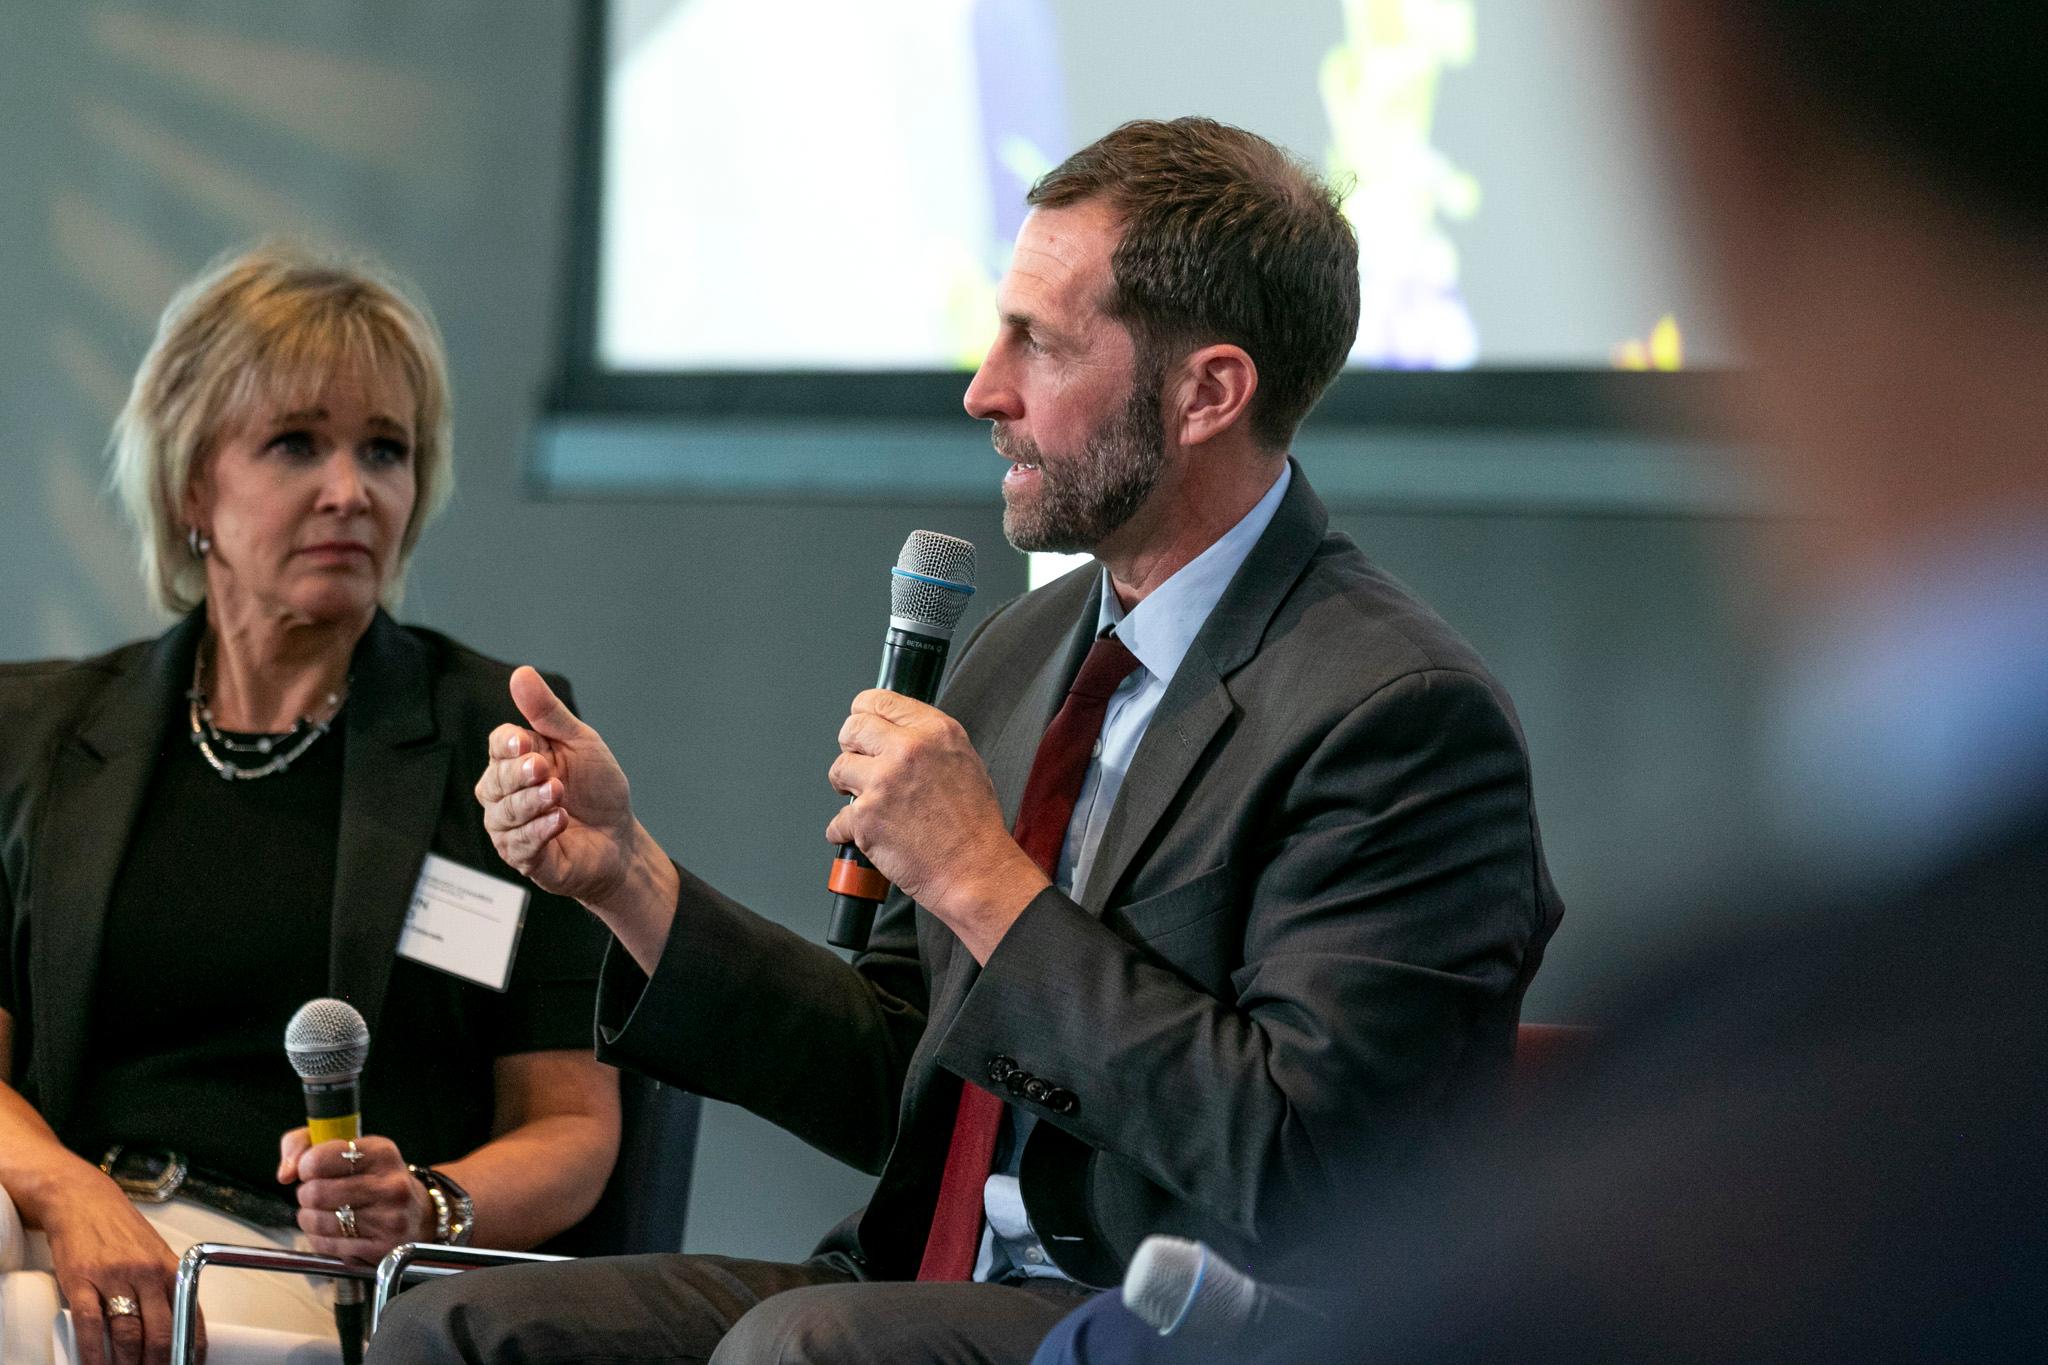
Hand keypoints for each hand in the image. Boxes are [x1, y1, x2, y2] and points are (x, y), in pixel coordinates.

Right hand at [41, 1171, 203, 1364]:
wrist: (83, 1200)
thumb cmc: (120, 1229)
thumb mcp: (155, 1254)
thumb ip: (166, 1286)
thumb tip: (178, 1324)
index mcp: (170, 1268)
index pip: (189, 1316)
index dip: (190, 1349)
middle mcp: (146, 1273)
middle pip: (161, 1331)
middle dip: (160, 1362)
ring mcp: (114, 1277)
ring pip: (127, 1333)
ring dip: (128, 1364)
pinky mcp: (81, 1280)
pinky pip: (90, 1325)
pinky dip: (93, 1353)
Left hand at [277, 1130, 432, 1263]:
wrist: (417, 1214)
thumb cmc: (374, 1178)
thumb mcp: (348, 1147)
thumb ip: (305, 1144)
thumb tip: (285, 1172)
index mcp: (382, 1153)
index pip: (320, 1159)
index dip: (305, 1166)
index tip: (310, 1170)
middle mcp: (390, 1185)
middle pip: (316, 1192)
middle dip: (307, 1194)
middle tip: (317, 1193)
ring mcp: (389, 1218)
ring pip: (319, 1221)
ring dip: (310, 1218)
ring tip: (322, 1212)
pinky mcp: (382, 1247)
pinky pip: (328, 1246)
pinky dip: (320, 1239)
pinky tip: (333, 1230)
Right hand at [477, 667, 640, 908]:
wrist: (621, 837)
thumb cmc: (598, 789)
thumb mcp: (580, 743)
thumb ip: (548, 713)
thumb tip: (521, 674)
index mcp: (518, 761)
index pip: (498, 745)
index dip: (507, 744)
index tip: (525, 742)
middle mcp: (507, 795)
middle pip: (493, 780)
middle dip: (519, 775)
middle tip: (547, 771)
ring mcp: (512, 828)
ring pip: (503, 814)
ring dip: (531, 802)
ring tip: (558, 794)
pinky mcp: (525, 858)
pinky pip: (519, 844)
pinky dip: (539, 830)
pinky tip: (559, 820)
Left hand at [826, 690, 1047, 959]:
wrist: (975, 870)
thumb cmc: (974, 826)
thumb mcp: (963, 761)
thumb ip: (927, 741)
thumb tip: (894, 734)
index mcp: (935, 731)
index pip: (879, 700)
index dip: (863, 713)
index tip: (860, 725)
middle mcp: (908, 750)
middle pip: (851, 728)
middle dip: (850, 747)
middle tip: (859, 765)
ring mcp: (883, 782)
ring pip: (838, 769)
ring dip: (846, 788)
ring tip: (868, 803)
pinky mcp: (866, 817)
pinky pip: (837, 819)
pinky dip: (846, 831)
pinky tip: (868, 835)